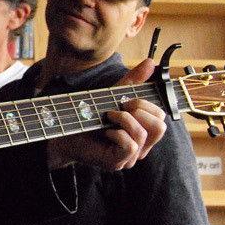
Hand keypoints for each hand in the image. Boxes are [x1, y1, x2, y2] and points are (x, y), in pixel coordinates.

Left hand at [47, 59, 166, 170]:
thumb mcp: (112, 95)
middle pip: (160, 126)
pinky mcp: (117, 162)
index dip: (145, 104)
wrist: (62, 131)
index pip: (161, 116)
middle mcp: (141, 146)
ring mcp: (130, 157)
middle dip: (138, 110)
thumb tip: (150, 62)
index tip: (124, 100)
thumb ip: (132, 81)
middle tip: (118, 108)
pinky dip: (116, 132)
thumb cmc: (88, 115)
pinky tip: (104, 131)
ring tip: (108, 116)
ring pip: (144, 134)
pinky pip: (130, 145)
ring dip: (123, 119)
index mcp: (143, 132)